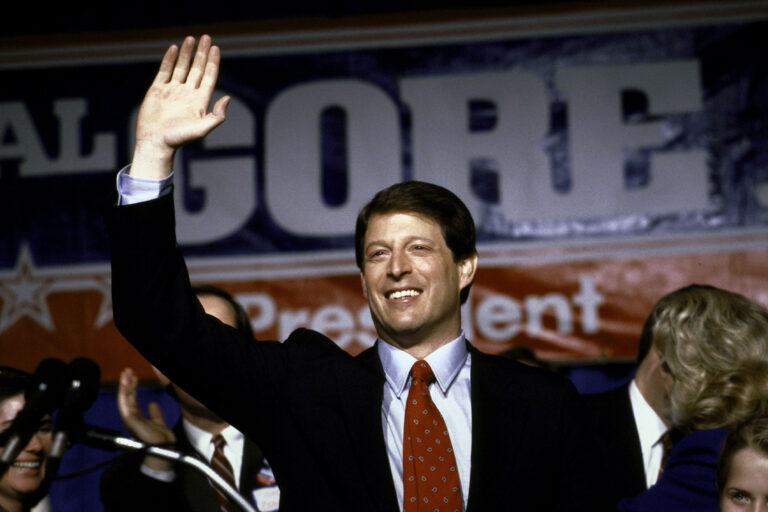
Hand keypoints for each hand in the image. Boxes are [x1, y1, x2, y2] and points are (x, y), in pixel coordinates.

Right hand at [117, 367, 175, 471]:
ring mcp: (132, 422)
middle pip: (127, 399)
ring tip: (125, 373)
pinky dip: (124, 394)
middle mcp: (133, 421)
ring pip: (125, 400)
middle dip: (126, 384)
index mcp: (138, 420)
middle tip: (126, 370)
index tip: (133, 376)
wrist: (167, 452)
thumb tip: (152, 404)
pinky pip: (126, 406)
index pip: (133, 401)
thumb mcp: (159, 423)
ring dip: (124, 386)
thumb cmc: (163, 442)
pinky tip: (125, 384)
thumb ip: (155, 414)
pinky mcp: (132, 423)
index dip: (132, 388)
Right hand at [130, 35, 230, 179]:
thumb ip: (217, 115)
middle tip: (206, 37)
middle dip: (202, 53)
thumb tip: (228, 98)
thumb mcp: (202, 129)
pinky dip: (169, 59)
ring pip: (181, 67)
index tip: (216, 48)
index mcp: (199, 101)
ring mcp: (172, 91)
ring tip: (191, 38)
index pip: (208, 77)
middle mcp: (187, 93)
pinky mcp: (157, 90)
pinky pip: (164, 71)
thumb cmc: (179, 139)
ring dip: (187, 53)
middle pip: (197, 69)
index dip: (212, 63)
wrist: (155, 143)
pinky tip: (174, 48)